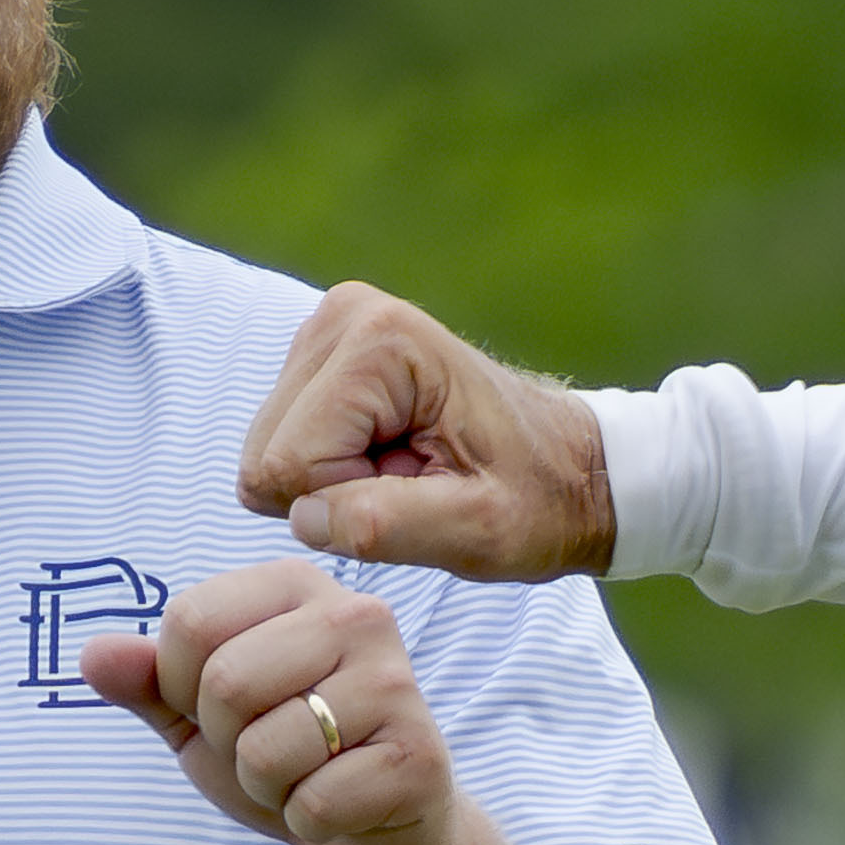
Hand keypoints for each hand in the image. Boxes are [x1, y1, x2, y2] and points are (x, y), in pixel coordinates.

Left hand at [85, 560, 495, 844]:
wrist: (383, 832)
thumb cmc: (290, 757)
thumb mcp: (202, 717)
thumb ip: (149, 684)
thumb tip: (92, 656)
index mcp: (296, 586)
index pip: (189, 620)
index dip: (182, 687)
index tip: (227, 708)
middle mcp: (356, 615)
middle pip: (225, 681)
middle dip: (227, 742)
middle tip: (270, 750)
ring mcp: (397, 682)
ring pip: (266, 749)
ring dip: (266, 788)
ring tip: (307, 777)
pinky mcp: (420, 754)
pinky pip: (315, 803)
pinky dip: (309, 822)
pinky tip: (344, 806)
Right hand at [236, 285, 614, 581]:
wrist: (574, 465)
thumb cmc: (538, 499)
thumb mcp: (482, 529)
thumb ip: (388, 525)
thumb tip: (304, 517)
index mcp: (381, 342)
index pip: (290, 465)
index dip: (348, 501)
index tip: (421, 487)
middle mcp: (344, 315)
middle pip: (270, 454)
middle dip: (336, 489)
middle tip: (417, 481)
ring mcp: (328, 330)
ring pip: (271, 452)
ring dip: (336, 480)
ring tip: (412, 468)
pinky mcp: (322, 354)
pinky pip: (283, 442)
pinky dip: (336, 465)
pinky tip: (396, 455)